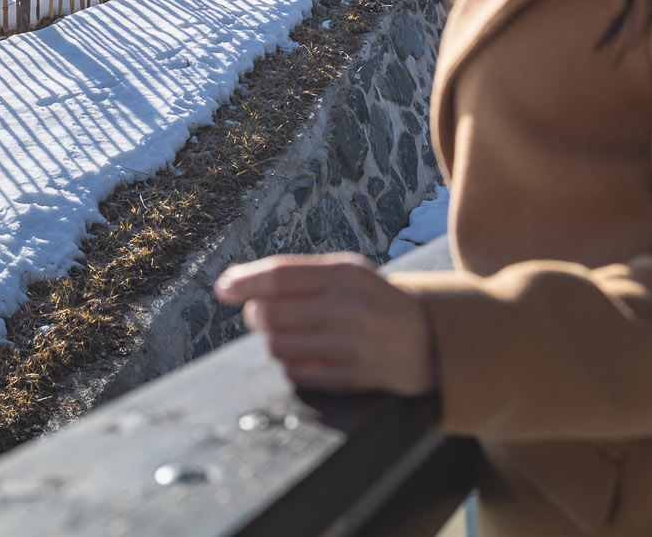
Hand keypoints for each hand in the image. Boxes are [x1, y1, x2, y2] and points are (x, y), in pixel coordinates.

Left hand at [214, 253, 436, 394]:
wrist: (430, 339)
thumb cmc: (373, 302)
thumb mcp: (348, 274)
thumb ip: (298, 275)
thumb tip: (233, 283)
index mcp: (346, 274)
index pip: (281, 274)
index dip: (244, 281)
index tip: (221, 288)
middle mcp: (350, 308)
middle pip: (272, 313)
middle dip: (255, 314)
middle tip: (260, 314)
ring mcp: (353, 345)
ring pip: (279, 346)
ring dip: (271, 342)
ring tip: (285, 335)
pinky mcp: (354, 378)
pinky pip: (297, 374)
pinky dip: (291, 366)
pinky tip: (304, 356)